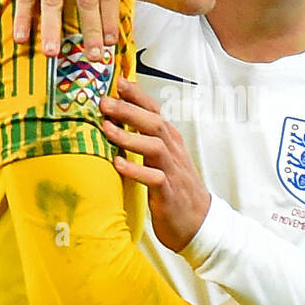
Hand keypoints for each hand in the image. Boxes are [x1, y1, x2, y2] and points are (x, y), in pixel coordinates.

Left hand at [100, 78, 208, 251]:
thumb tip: (118, 120)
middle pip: (154, 123)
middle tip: (105, 101)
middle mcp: (173, 152)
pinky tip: (118, 164)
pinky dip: (136, 170)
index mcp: (170, 141)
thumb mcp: (162, 159)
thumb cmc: (175, 189)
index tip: (117, 81)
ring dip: (130, 137)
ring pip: (155, 146)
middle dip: (129, 110)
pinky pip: (154, 179)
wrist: (200, 223)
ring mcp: (173, 172)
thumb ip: (145, 139)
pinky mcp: (169, 194)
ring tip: (106, 129)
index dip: (137, 96)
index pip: (155, 111)